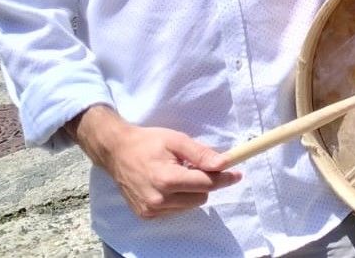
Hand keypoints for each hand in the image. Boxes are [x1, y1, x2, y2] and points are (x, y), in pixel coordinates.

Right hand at [69, 107, 239, 219]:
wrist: (116, 152)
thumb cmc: (148, 142)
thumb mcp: (177, 140)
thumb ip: (201, 153)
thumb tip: (223, 164)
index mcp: (167, 179)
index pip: (206, 184)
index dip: (224, 178)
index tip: (238, 174)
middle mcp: (159, 200)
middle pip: (200, 197)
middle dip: (205, 182)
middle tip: (195, 166)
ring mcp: (151, 210)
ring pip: (189, 205)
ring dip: (192, 191)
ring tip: (178, 173)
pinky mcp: (145, 215)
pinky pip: (175, 210)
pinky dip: (179, 198)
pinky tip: (168, 184)